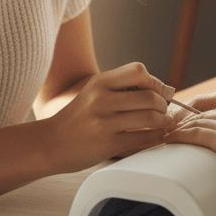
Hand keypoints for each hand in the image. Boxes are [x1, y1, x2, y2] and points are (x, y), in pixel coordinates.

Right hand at [42, 62, 172, 170]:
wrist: (50, 143)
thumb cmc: (78, 117)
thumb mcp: (94, 92)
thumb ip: (123, 87)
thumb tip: (165, 89)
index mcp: (100, 82)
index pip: (139, 71)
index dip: (154, 82)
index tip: (159, 92)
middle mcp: (101, 99)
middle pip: (149, 96)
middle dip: (163, 104)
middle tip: (164, 110)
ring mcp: (104, 122)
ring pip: (149, 117)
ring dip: (164, 121)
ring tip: (165, 123)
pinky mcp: (107, 144)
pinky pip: (142, 139)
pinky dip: (156, 137)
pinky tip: (157, 136)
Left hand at [163, 103, 215, 188]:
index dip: (214, 116)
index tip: (205, 122)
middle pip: (211, 114)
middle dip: (194, 120)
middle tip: (181, 127)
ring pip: (199, 122)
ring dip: (183, 127)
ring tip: (171, 134)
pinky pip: (193, 134)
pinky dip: (178, 135)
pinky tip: (169, 139)